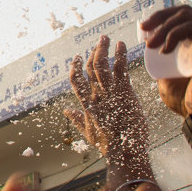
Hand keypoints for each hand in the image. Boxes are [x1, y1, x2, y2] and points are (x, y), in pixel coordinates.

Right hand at [63, 36, 150, 180]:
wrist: (124, 151)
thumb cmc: (109, 145)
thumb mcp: (89, 133)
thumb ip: (77, 120)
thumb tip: (67, 111)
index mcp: (88, 105)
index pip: (77, 82)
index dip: (75, 68)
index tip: (77, 58)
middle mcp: (96, 96)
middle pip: (91, 69)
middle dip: (94, 52)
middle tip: (99, 41)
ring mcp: (109, 93)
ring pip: (102, 65)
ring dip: (103, 49)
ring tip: (106, 38)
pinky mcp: (124, 92)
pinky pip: (120, 68)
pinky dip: (119, 54)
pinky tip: (121, 44)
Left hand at [143, 0, 191, 115]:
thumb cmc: (188, 99)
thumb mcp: (168, 76)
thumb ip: (163, 61)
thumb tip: (151, 52)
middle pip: (185, 10)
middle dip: (161, 15)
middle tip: (144, 29)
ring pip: (185, 16)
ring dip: (163, 27)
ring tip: (150, 44)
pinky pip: (190, 28)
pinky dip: (173, 35)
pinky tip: (163, 49)